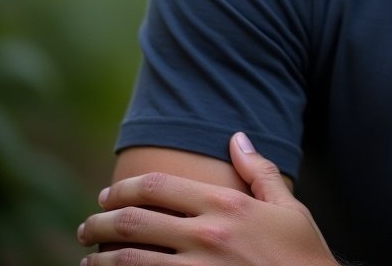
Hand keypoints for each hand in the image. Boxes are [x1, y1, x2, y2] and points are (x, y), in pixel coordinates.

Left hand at [76, 133, 337, 264]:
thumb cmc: (302, 253)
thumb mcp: (287, 207)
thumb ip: (260, 171)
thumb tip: (238, 138)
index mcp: (226, 205)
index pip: (159, 186)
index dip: (125, 188)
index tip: (108, 194)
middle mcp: (206, 235)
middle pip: (134, 221)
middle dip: (101, 222)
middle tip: (88, 225)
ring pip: (128, 262)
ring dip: (100, 259)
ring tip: (89, 259)